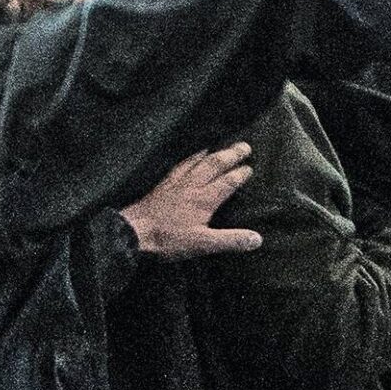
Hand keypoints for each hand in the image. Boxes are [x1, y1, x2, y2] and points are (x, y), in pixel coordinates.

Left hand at [123, 143, 262, 258]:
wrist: (133, 231)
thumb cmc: (168, 239)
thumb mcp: (203, 244)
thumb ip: (231, 240)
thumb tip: (257, 239)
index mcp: (204, 199)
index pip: (227, 182)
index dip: (240, 174)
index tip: (251, 167)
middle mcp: (192, 186)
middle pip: (214, 165)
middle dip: (230, 155)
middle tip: (244, 145)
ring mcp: (175, 183)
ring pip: (196, 162)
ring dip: (210, 153)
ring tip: (218, 146)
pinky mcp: (162, 186)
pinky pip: (179, 166)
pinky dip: (188, 159)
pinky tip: (189, 159)